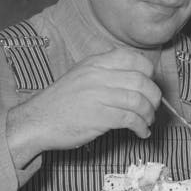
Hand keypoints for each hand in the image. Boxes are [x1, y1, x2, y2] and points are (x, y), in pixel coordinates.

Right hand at [5, 47, 161, 166]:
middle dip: (153, 96)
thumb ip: (106, 73)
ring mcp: (99, 96)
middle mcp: (98, 76)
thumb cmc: (61, 102)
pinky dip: (141, 127)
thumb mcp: (82, 76)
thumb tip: (138, 80)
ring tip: (148, 121)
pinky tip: (141, 132)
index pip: (133, 58)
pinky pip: (131, 119)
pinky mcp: (99, 117)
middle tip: (153, 106)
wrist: (36, 121)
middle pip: (141, 80)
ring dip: (149, 114)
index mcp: (95, 63)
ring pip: (138, 100)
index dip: (148, 72)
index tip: (149, 83)